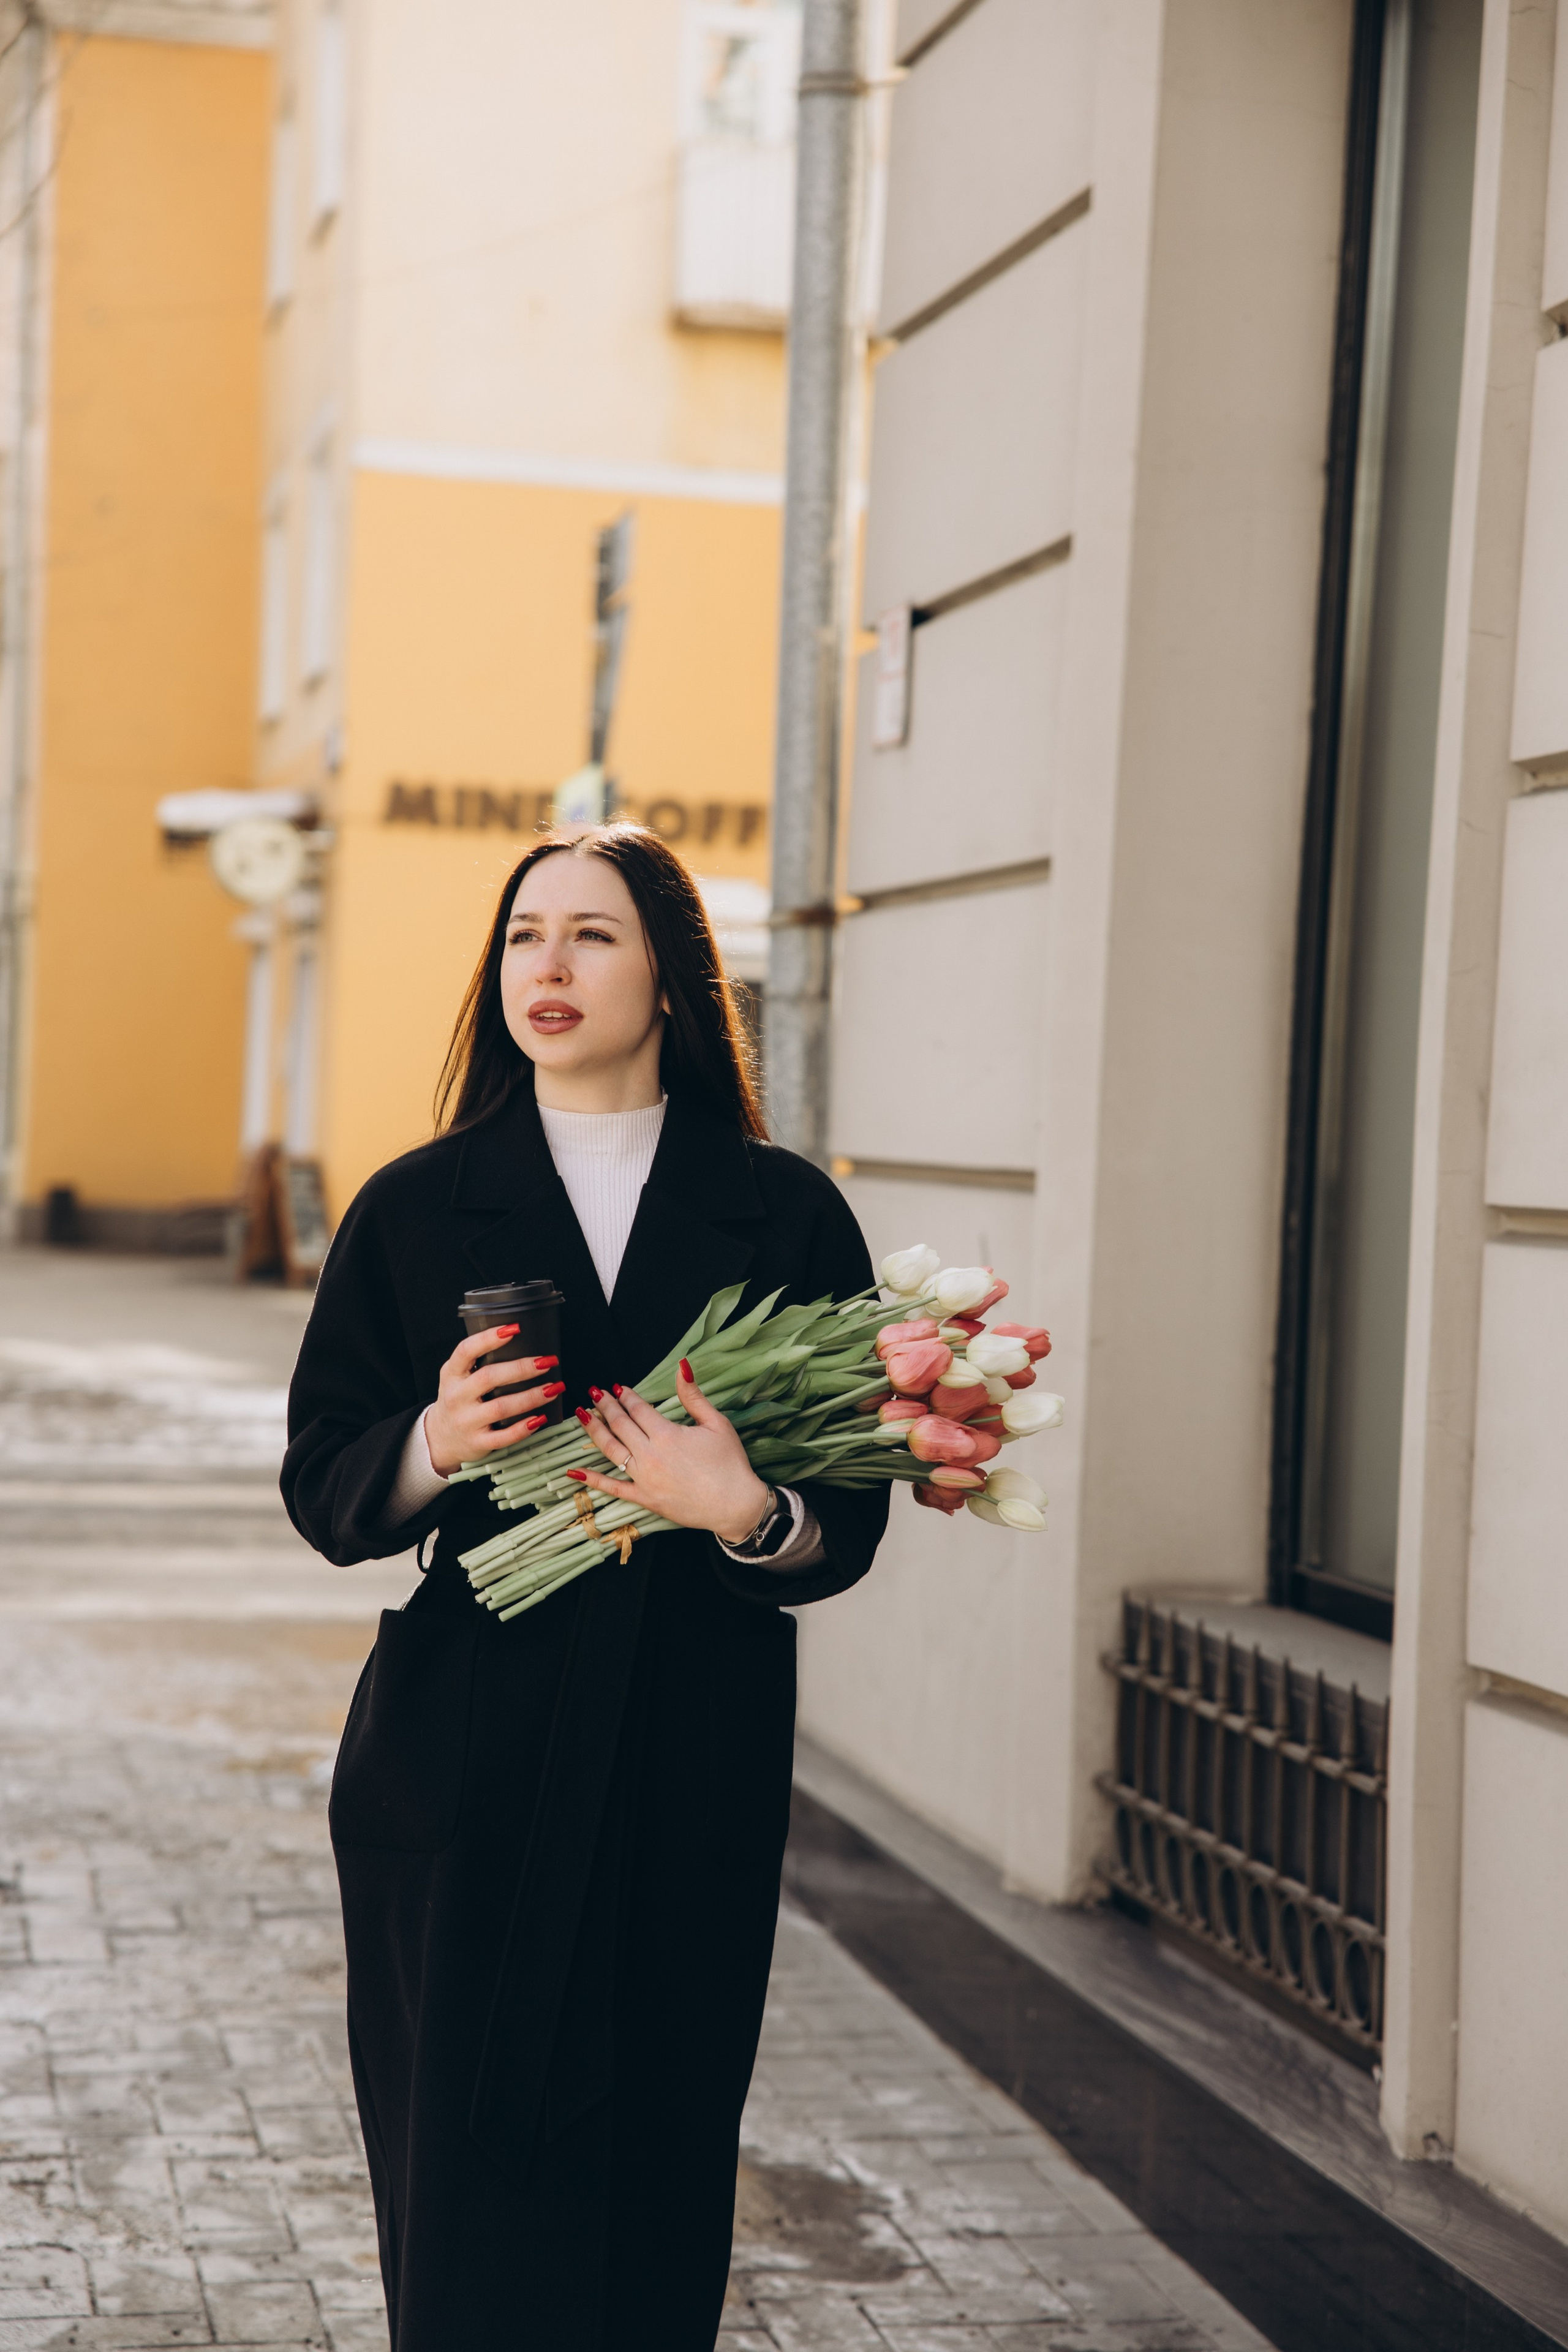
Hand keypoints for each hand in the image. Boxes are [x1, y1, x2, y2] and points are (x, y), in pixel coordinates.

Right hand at [424, 1327, 563, 1475]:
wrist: (441, 1437)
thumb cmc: (459, 1400)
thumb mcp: (458, 1376)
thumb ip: (479, 1361)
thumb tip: (522, 1341)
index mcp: (452, 1374)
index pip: (466, 1351)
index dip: (489, 1338)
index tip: (515, 1328)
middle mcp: (456, 1396)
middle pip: (489, 1378)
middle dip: (522, 1368)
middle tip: (547, 1362)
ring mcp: (466, 1421)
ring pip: (501, 1407)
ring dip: (531, 1397)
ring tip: (553, 1388)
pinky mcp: (477, 1442)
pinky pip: (503, 1437)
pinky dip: (523, 1428)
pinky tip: (540, 1418)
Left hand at [570, 1362, 770, 1543]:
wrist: (735, 1504)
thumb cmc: (730, 1463)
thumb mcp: (716, 1423)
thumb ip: (693, 1396)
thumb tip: (681, 1366)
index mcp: (667, 1434)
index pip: (638, 1409)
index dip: (626, 1396)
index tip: (617, 1387)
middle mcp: (650, 1455)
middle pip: (620, 1424)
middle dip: (605, 1406)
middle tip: (594, 1392)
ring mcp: (644, 1478)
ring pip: (611, 1450)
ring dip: (594, 1430)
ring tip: (582, 1415)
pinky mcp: (644, 1499)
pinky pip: (613, 1488)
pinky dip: (592, 1479)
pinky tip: (574, 1471)